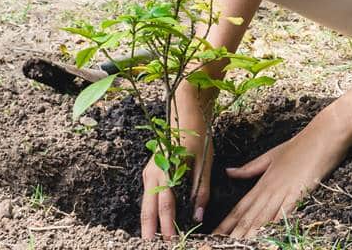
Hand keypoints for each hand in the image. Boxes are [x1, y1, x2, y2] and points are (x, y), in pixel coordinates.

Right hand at [140, 92, 211, 238]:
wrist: (185, 114)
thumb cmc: (197, 137)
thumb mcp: (204, 164)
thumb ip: (200, 192)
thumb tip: (198, 216)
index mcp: (166, 172)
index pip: (166, 207)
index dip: (167, 227)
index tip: (170, 243)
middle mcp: (153, 174)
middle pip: (148, 209)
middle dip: (150, 230)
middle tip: (152, 247)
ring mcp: (149, 172)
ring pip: (146, 203)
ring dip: (149, 222)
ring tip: (153, 239)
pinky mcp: (150, 172)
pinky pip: (148, 195)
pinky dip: (151, 210)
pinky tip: (156, 221)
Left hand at [212, 113, 351, 238]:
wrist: (324, 134)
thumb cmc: (300, 144)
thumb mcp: (271, 155)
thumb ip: (250, 168)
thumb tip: (229, 172)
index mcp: (262, 182)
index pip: (239, 208)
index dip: (226, 224)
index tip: (213, 235)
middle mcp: (269, 189)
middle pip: (247, 217)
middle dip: (233, 234)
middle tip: (218, 245)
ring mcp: (284, 191)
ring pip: (262, 217)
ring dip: (249, 233)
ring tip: (237, 244)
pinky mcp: (299, 192)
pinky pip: (284, 212)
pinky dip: (274, 224)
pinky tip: (266, 234)